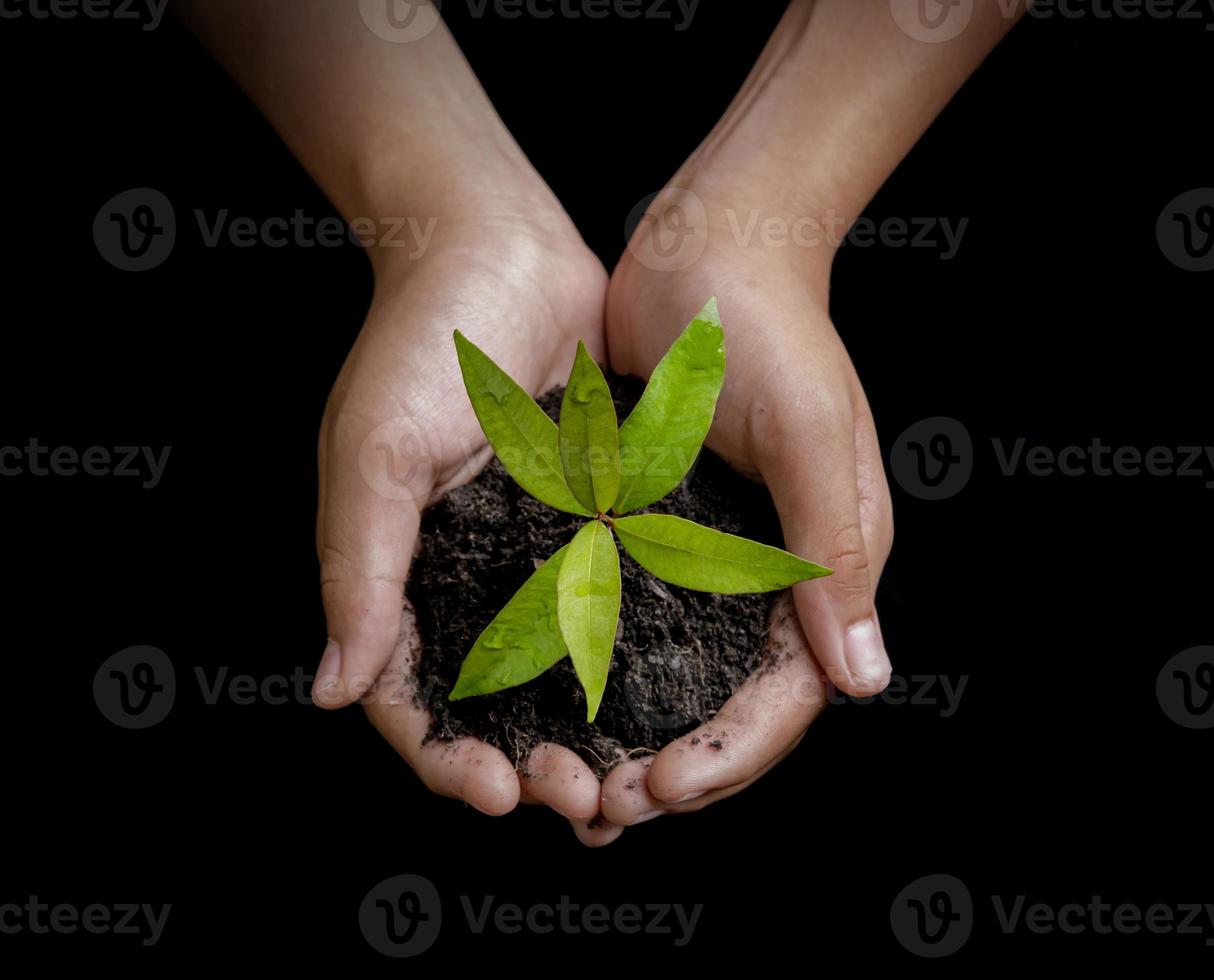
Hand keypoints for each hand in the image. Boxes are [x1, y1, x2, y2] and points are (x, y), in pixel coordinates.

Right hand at [312, 188, 621, 841]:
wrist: (503, 250)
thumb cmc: (420, 344)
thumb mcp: (373, 458)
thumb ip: (358, 573)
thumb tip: (334, 692)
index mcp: (402, 575)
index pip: (413, 699)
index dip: (445, 758)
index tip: (495, 794)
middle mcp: (469, 577)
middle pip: (493, 706)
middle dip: (530, 765)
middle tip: (580, 803)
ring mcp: (534, 554)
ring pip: (559, 675)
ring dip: (588, 734)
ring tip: (626, 783)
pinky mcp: (595, 522)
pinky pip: (614, 608)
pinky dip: (633, 664)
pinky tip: (668, 702)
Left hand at [597, 171, 894, 828]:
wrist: (706, 247)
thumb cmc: (768, 325)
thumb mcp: (808, 433)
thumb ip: (833, 555)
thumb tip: (863, 682)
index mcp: (825, 565)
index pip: (789, 695)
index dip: (731, 754)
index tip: (662, 788)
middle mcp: (770, 575)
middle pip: (730, 704)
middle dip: (674, 767)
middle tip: (600, 809)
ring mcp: (709, 558)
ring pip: (676, 678)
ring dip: (629, 737)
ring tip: (569, 784)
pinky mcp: (653, 532)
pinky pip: (628, 622)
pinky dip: (597, 673)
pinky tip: (548, 704)